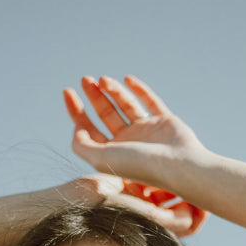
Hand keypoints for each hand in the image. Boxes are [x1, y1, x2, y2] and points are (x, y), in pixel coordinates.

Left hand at [64, 76, 208, 232]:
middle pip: (106, 114)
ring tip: (103, 79)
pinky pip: (151, 102)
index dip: (76, 111)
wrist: (177, 166)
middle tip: (85, 79)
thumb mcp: (100, 158)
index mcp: (112, 153)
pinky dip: (140, 90)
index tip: (68, 92)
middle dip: (94, 96)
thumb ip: (82, 145)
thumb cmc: (139, 165)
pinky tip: (127, 79)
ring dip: (113, 91)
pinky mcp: (164, 122)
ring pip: (126, 105)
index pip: (89, 129)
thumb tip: (76, 129)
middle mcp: (128, 142)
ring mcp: (147, 131)